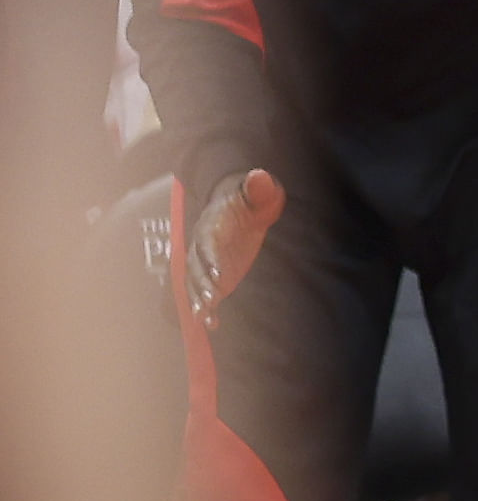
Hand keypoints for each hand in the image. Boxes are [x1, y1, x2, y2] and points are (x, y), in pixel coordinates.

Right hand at [186, 167, 282, 323]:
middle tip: (210, 302)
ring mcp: (204, 262)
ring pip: (194, 283)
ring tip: (204, 319)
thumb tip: (260, 177)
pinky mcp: (211, 274)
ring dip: (198, 300)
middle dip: (201, 285)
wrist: (238, 207)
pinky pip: (204, 291)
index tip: (219, 275)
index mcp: (210, 227)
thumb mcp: (256, 193)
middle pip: (196, 268)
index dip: (211, 260)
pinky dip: (206, 307)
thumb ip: (258, 188)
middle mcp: (201, 247)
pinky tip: (212, 324)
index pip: (207, 244)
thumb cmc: (248, 200)